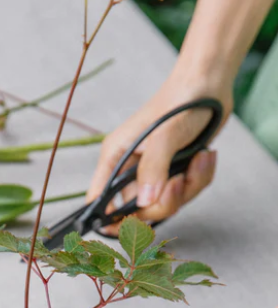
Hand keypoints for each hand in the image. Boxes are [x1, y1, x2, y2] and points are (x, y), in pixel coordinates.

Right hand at [88, 69, 231, 234]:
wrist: (210, 83)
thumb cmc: (181, 101)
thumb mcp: (165, 134)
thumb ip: (153, 168)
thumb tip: (145, 202)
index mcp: (115, 157)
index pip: (98, 200)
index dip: (109, 218)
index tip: (130, 224)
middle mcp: (130, 169)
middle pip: (136, 210)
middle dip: (162, 203)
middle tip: (178, 181)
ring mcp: (153, 173)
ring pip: (164, 204)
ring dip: (188, 188)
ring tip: (200, 159)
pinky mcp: (174, 173)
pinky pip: (185, 194)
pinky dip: (199, 179)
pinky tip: (205, 156)